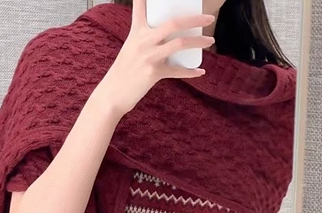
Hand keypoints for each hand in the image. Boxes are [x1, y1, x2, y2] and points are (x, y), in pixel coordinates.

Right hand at [96, 0, 215, 115]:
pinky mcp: (153, 73)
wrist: (112, 95)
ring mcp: (149, 57)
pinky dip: (191, 72)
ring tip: (209, 41)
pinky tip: (200, 71)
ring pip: (180, 44)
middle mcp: (143, 41)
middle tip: (209, 19)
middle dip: (195, 19)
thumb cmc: (122, 73)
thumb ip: (145, 41)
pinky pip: (177, 71)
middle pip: (174, 23)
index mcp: (136, 32)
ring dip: (198, 42)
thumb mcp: (130, 50)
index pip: (141, 6)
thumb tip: (165, 38)